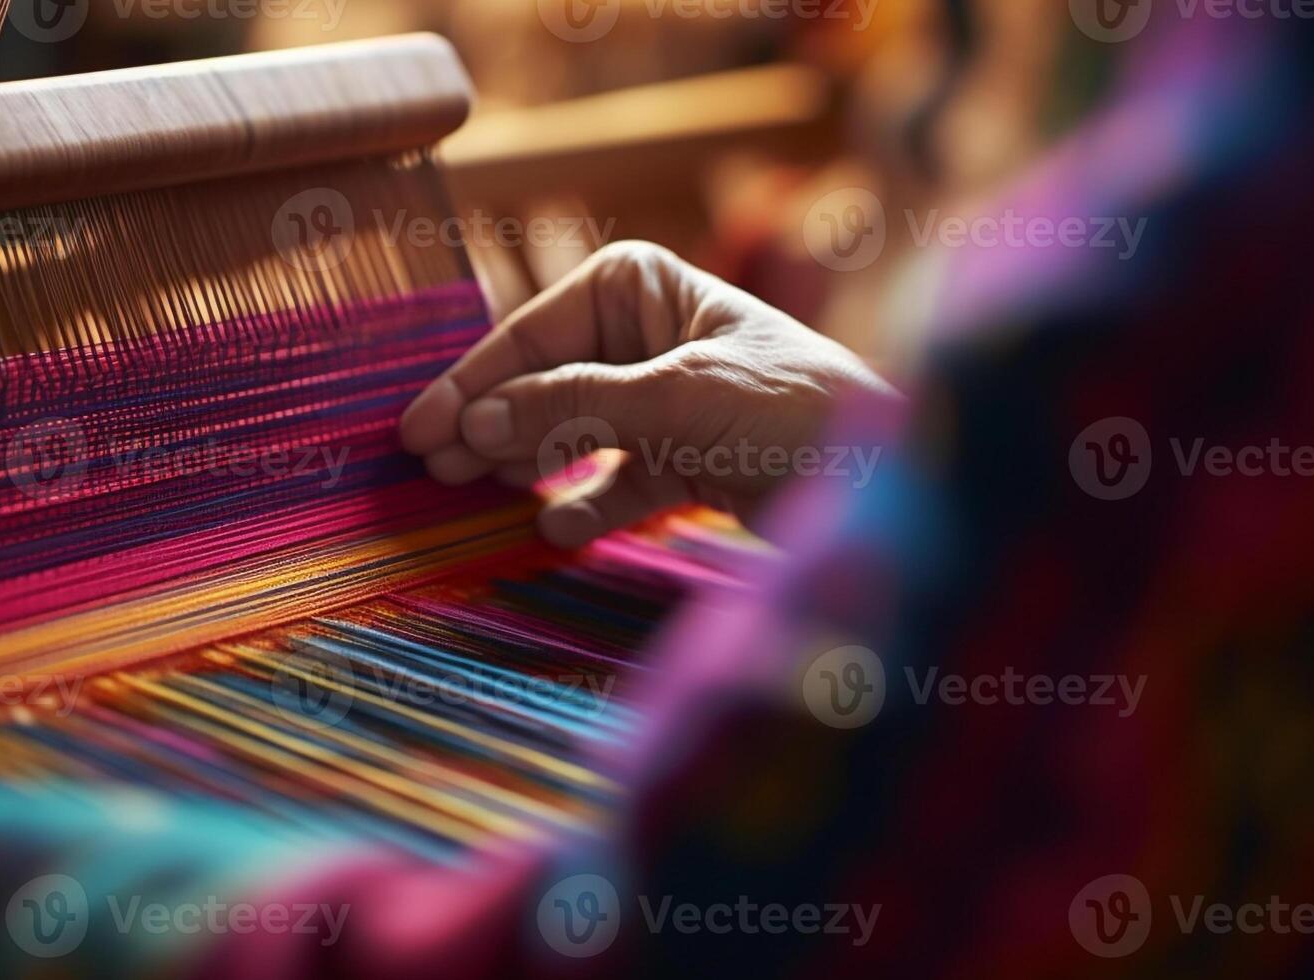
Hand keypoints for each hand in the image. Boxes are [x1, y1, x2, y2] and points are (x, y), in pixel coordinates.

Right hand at [399, 242, 898, 546]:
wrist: (891, 479)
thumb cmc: (798, 407)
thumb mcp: (678, 397)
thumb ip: (575, 406)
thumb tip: (477, 420)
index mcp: (639, 286)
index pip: (535, 333)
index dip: (475, 382)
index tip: (423, 428)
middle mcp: (642, 335)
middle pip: (540, 381)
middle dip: (489, 423)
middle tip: (429, 467)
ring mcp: (657, 402)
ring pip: (565, 432)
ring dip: (522, 463)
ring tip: (471, 491)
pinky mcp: (677, 462)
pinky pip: (608, 482)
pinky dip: (581, 504)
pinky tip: (556, 526)